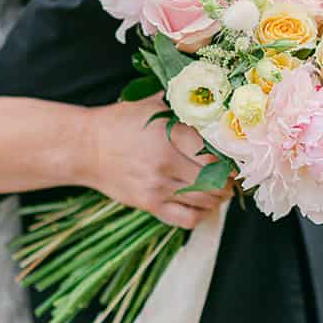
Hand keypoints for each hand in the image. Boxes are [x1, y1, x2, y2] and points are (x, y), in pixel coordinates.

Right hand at [80, 96, 232, 229]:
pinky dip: (202, 214)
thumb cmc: (120, 123)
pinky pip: (187, 219)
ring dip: (220, 196)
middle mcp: (166, 162)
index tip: (237, 156)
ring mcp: (158, 187)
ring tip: (221, 188)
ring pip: (206, 201)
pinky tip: (202, 204)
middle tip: (233, 174)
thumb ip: (183, 107)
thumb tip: (217, 102)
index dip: (232, 158)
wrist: (85, 147)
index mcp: (169, 135)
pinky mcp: (150, 204)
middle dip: (230, 179)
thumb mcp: (152, 106)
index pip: (216, 153)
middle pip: (216, 179)